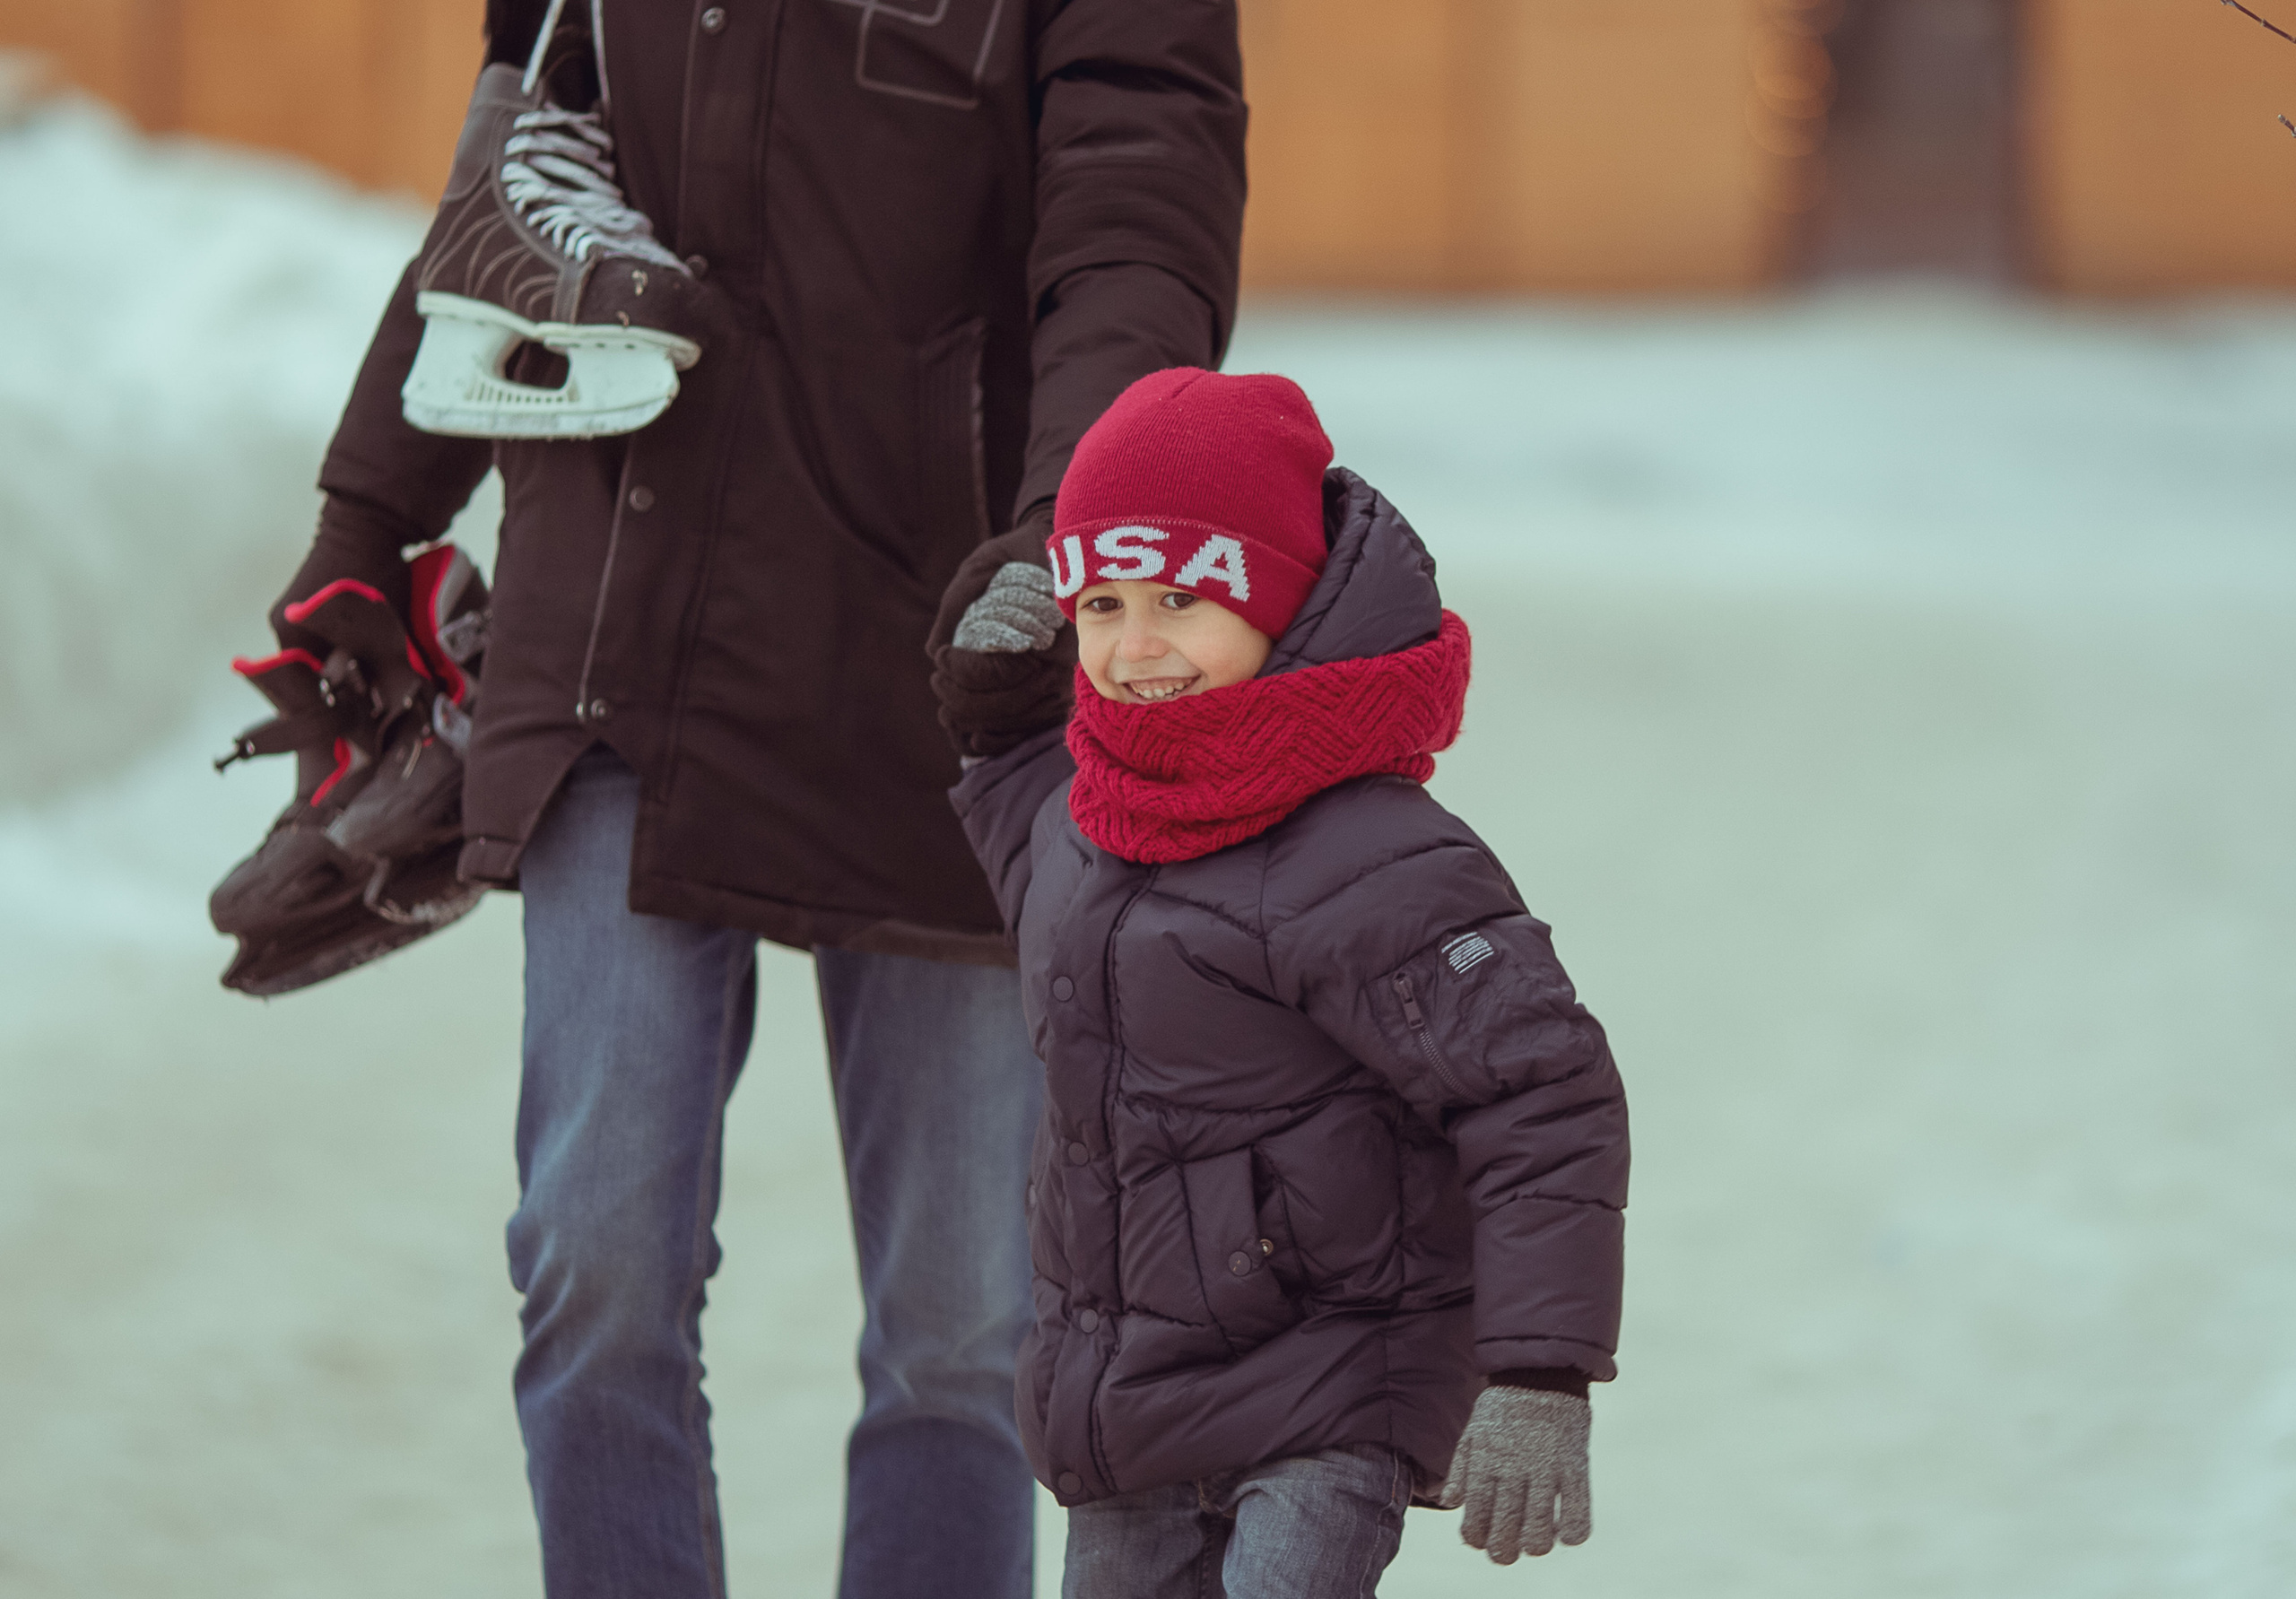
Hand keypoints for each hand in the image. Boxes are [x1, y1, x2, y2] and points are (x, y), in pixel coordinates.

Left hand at [929, 520, 1074, 759]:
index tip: (941, 656)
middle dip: (959, 698)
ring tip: (946, 704)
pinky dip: (997, 740)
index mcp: (1050, 635)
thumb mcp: (983, 567)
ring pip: (1013, 723)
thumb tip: (935, 651)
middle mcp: (1062, 668)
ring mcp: (1062, 688)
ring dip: (971, 721)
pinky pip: (1026, 731)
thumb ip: (958, 606)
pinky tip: (971, 738)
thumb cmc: (1018, 557)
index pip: (1000, 673)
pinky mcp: (1056, 700)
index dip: (962, 671)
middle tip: (938, 678)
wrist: (1060, 557)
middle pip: (1004, 706)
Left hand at [1436, 1386, 1591, 1564]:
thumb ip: (1460, 1470)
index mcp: (1486, 1464)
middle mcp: (1514, 1471)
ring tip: (1535, 1542)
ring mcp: (1546, 1470)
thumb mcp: (1473, 1433)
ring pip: (1539, 1533)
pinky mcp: (1575, 1467)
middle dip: (1503, 1553)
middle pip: (1505, 1535)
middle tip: (1507, 1551)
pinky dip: (1573, 1533)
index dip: (1476, 1539)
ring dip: (1535, 1547)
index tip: (1481, 1539)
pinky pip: (1578, 1515)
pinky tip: (1566, 1531)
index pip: (1475, 1521)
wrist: (1541, 1372)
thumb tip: (1449, 1504)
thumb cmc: (1503, 1407)